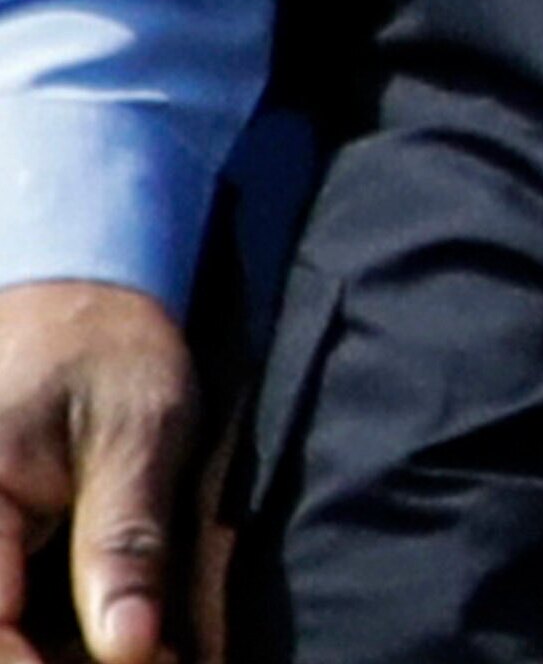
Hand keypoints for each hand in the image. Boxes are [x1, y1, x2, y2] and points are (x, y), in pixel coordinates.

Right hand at [0, 283, 197, 663]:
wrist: (75, 299)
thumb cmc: (111, 353)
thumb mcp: (140, 435)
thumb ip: (126, 543)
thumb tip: (130, 649)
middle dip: (50, 657)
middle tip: (144, 652)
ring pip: (0, 617)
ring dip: (46, 643)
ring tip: (137, 641)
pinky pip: (4, 598)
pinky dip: (37, 624)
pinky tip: (104, 626)